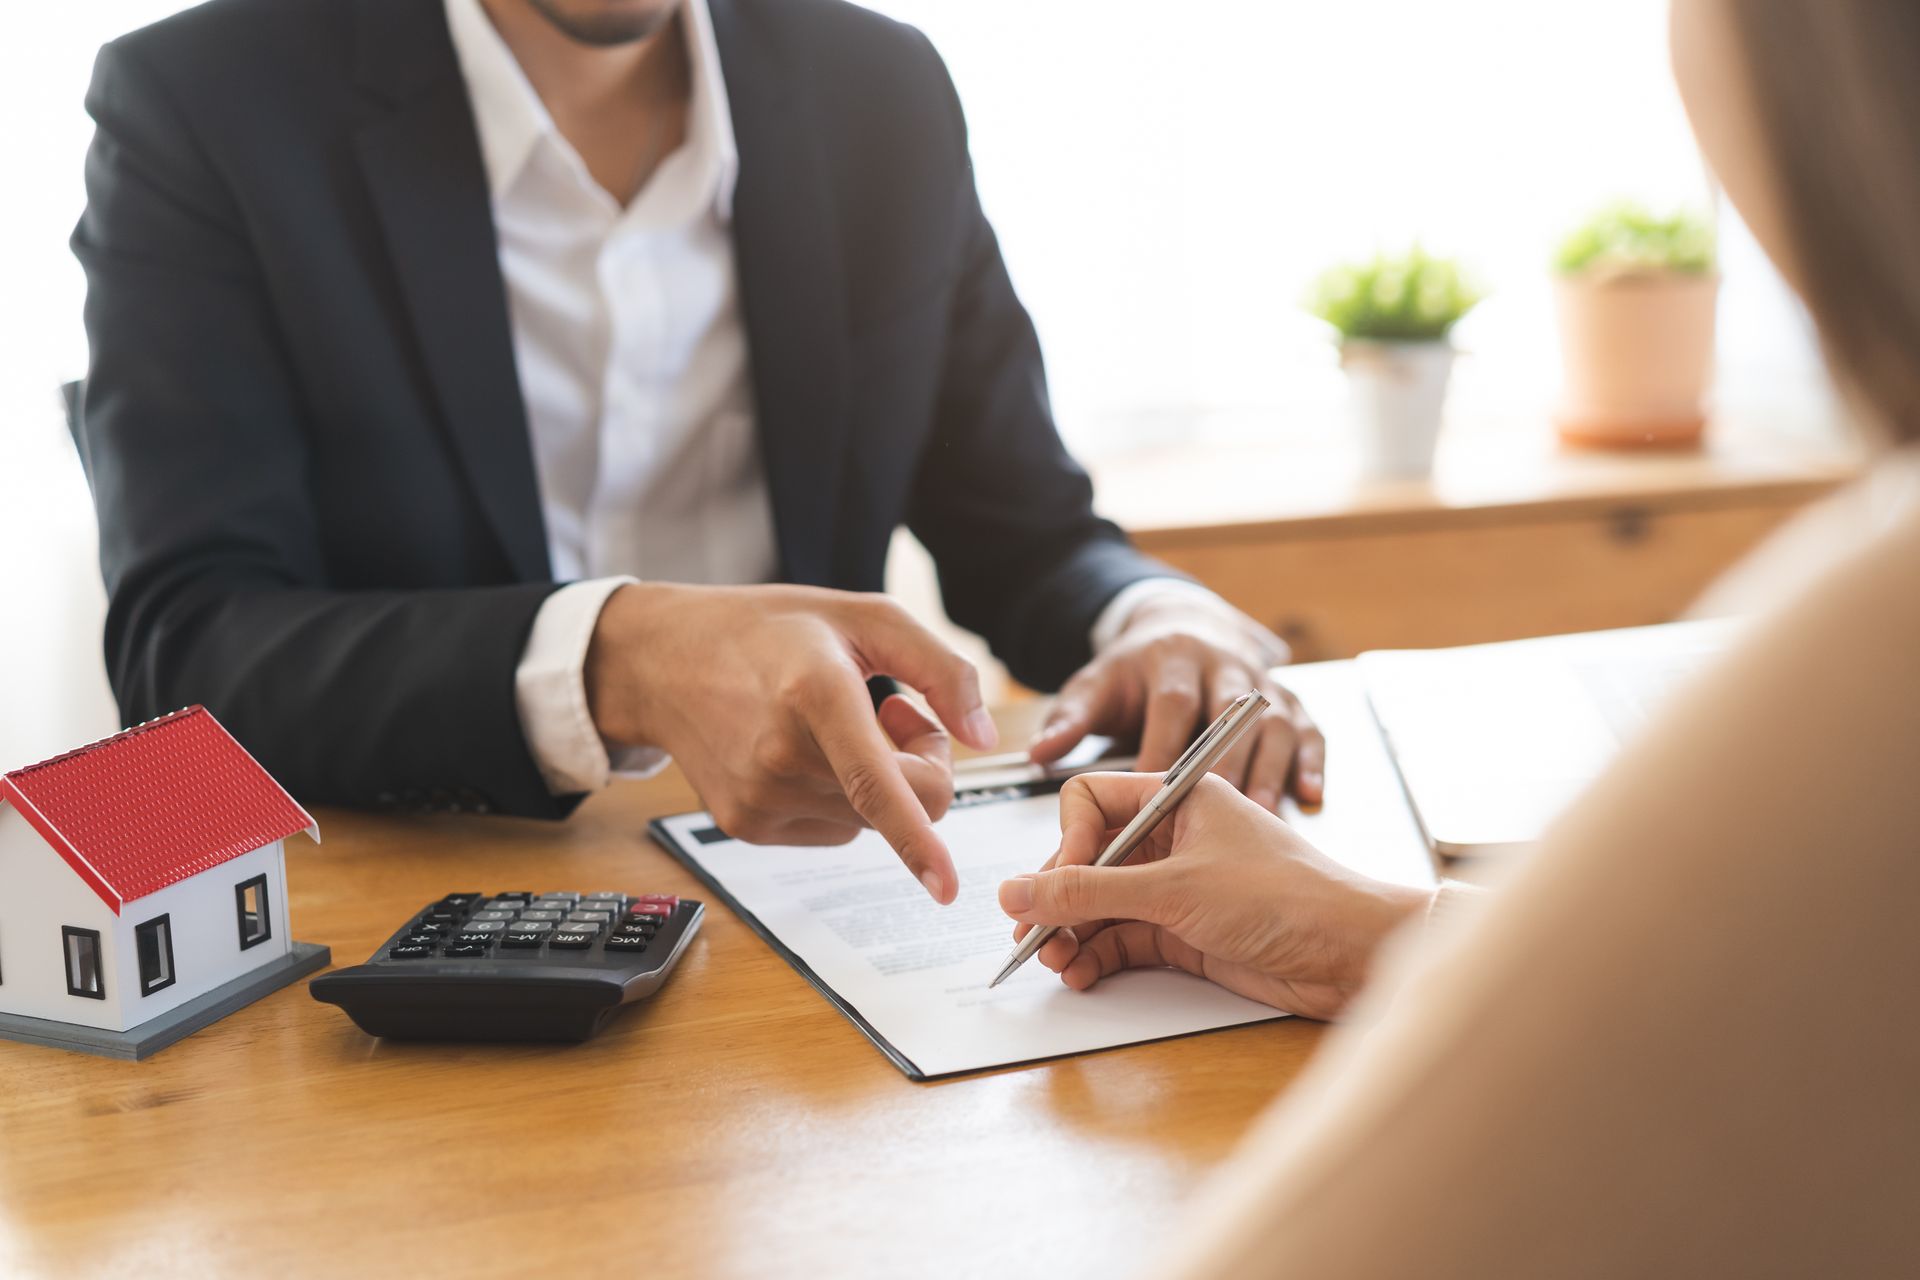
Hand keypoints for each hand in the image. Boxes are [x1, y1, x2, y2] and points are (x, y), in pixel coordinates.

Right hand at [586, 583, 998, 901]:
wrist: (665, 661)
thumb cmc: (773, 630)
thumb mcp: (866, 616)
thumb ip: (942, 669)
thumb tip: (985, 738)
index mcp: (815, 694)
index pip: (876, 785)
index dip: (918, 840)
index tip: (946, 886)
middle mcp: (783, 756)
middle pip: (899, 803)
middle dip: (922, 765)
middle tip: (898, 710)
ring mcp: (760, 799)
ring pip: (869, 820)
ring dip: (877, 781)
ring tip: (836, 724)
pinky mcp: (746, 826)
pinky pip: (832, 830)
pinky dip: (838, 797)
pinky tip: (805, 751)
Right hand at [997, 772, 1428, 1017]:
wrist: (1353, 954)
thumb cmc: (1287, 897)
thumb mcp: (1174, 889)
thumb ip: (1090, 892)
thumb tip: (1019, 892)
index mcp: (1176, 797)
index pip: (1091, 800)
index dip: (1066, 842)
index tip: (1057, 883)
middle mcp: (1173, 837)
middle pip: (1089, 858)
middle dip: (1059, 897)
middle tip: (1035, 932)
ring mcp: (1178, 887)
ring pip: (1101, 904)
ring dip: (1072, 932)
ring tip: (1055, 961)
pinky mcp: (1185, 932)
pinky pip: (1122, 939)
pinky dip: (1096, 956)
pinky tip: (1080, 973)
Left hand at [1027, 592, 1325, 809]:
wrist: (1183, 625)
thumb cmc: (1138, 669)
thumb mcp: (1098, 684)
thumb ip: (1071, 718)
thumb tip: (1040, 752)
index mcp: (1174, 659)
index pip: (1171, 704)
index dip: (1164, 751)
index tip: (1153, 801)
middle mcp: (1224, 666)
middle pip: (1230, 716)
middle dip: (1224, 766)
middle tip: (1216, 819)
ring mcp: (1263, 682)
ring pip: (1275, 724)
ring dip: (1270, 769)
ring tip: (1262, 815)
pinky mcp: (1291, 701)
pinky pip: (1309, 730)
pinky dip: (1313, 762)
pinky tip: (1309, 795)